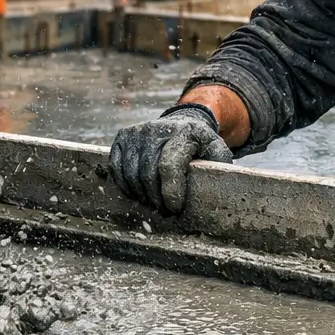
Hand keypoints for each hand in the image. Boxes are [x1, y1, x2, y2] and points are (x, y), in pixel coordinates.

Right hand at [109, 103, 233, 213]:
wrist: (181, 122)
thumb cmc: (200, 144)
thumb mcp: (216, 151)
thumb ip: (218, 166)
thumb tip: (218, 188)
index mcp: (183, 132)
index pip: (169, 165)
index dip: (170, 191)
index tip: (175, 208)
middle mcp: (155, 128)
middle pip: (148, 174)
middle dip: (156, 199)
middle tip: (166, 211)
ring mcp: (136, 132)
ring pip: (131, 174)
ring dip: (141, 195)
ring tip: (154, 204)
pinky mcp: (122, 137)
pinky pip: (116, 168)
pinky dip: (126, 186)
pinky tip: (139, 193)